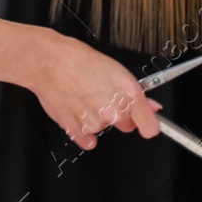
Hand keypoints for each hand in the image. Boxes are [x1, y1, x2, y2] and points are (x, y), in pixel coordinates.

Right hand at [28, 30, 163, 149]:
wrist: (50, 62)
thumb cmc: (79, 60)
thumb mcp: (116, 70)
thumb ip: (137, 94)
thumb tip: (152, 107)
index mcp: (128, 94)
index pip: (150, 126)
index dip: (148, 124)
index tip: (149, 125)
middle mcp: (114, 111)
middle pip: (126, 125)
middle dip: (118, 114)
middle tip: (104, 96)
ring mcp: (95, 123)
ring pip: (104, 129)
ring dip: (97, 118)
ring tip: (85, 96)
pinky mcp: (78, 131)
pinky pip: (89, 141)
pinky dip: (84, 131)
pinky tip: (78, 111)